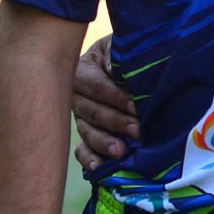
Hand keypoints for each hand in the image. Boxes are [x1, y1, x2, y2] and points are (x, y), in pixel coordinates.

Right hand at [71, 33, 138, 170]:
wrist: (122, 59)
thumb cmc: (122, 51)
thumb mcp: (118, 45)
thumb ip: (117, 56)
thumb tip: (114, 71)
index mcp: (82, 71)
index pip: (98, 87)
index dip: (116, 97)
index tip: (136, 106)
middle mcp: (76, 96)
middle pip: (93, 112)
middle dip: (116, 122)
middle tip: (137, 130)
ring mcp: (79, 116)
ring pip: (88, 131)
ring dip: (104, 143)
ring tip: (121, 151)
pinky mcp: (86, 132)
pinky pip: (82, 148)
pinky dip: (88, 159)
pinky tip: (98, 168)